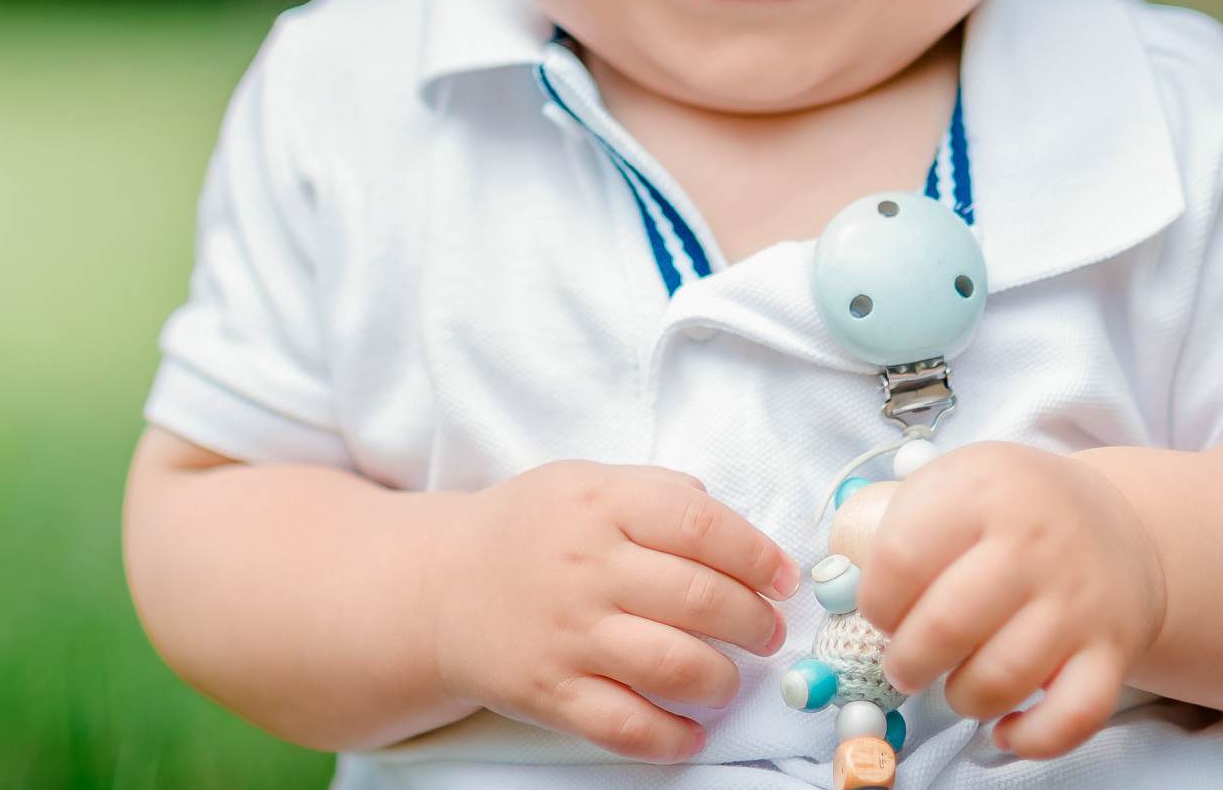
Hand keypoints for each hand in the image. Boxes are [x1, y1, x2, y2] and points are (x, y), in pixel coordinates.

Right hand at [427, 460, 797, 761]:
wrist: (438, 586)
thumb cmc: (531, 531)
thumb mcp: (587, 483)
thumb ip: (660, 493)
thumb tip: (738, 529)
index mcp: (602, 504)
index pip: (702, 526)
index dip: (758, 556)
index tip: (783, 579)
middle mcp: (587, 567)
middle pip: (701, 599)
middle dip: (755, 622)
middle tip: (767, 632)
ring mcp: (568, 633)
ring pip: (675, 666)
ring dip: (723, 680)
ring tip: (728, 678)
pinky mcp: (549, 692)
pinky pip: (627, 727)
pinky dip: (673, 737)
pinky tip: (692, 731)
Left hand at [861, 442, 1165, 758]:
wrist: (1115, 522)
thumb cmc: (1012, 510)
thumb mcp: (956, 481)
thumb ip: (901, 525)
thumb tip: (844, 592)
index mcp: (982, 490)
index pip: (900, 557)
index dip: (875, 601)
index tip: (881, 612)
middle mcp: (1034, 542)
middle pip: (946, 624)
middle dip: (907, 661)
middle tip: (904, 664)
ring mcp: (1077, 599)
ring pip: (1003, 678)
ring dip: (961, 698)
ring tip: (953, 684)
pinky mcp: (1112, 648)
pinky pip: (1072, 717)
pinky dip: (1030, 739)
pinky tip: (1004, 730)